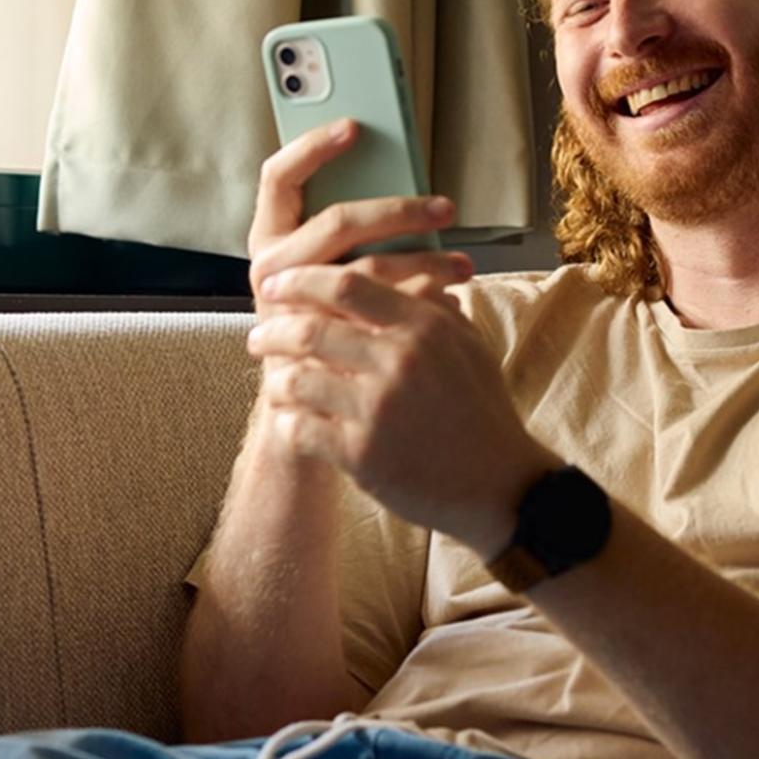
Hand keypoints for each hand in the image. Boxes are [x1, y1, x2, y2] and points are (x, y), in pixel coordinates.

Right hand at [247, 119, 474, 319]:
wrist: (305, 396)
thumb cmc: (324, 313)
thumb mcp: (326, 260)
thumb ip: (348, 224)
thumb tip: (399, 173)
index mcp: (269, 235)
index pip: (278, 176)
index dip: (312, 148)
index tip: (353, 126)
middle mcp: (272, 267)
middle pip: (338, 220)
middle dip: (399, 210)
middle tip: (445, 208)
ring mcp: (293, 304)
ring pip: (367, 268)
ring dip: (425, 260)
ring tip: (462, 264)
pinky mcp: (321, 339)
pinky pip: (379, 310)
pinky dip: (419, 300)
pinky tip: (447, 300)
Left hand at [247, 262, 556, 555]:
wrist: (499, 485)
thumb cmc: (483, 412)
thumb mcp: (469, 346)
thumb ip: (435, 307)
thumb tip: (410, 272)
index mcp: (424, 327)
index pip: (347, 285)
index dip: (301, 281)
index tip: (276, 284)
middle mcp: (398, 362)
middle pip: (310, 330)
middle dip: (272, 331)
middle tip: (258, 336)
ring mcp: (377, 410)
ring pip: (296, 380)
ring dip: (275, 381)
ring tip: (273, 383)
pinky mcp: (362, 455)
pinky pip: (300, 429)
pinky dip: (286, 423)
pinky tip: (289, 422)